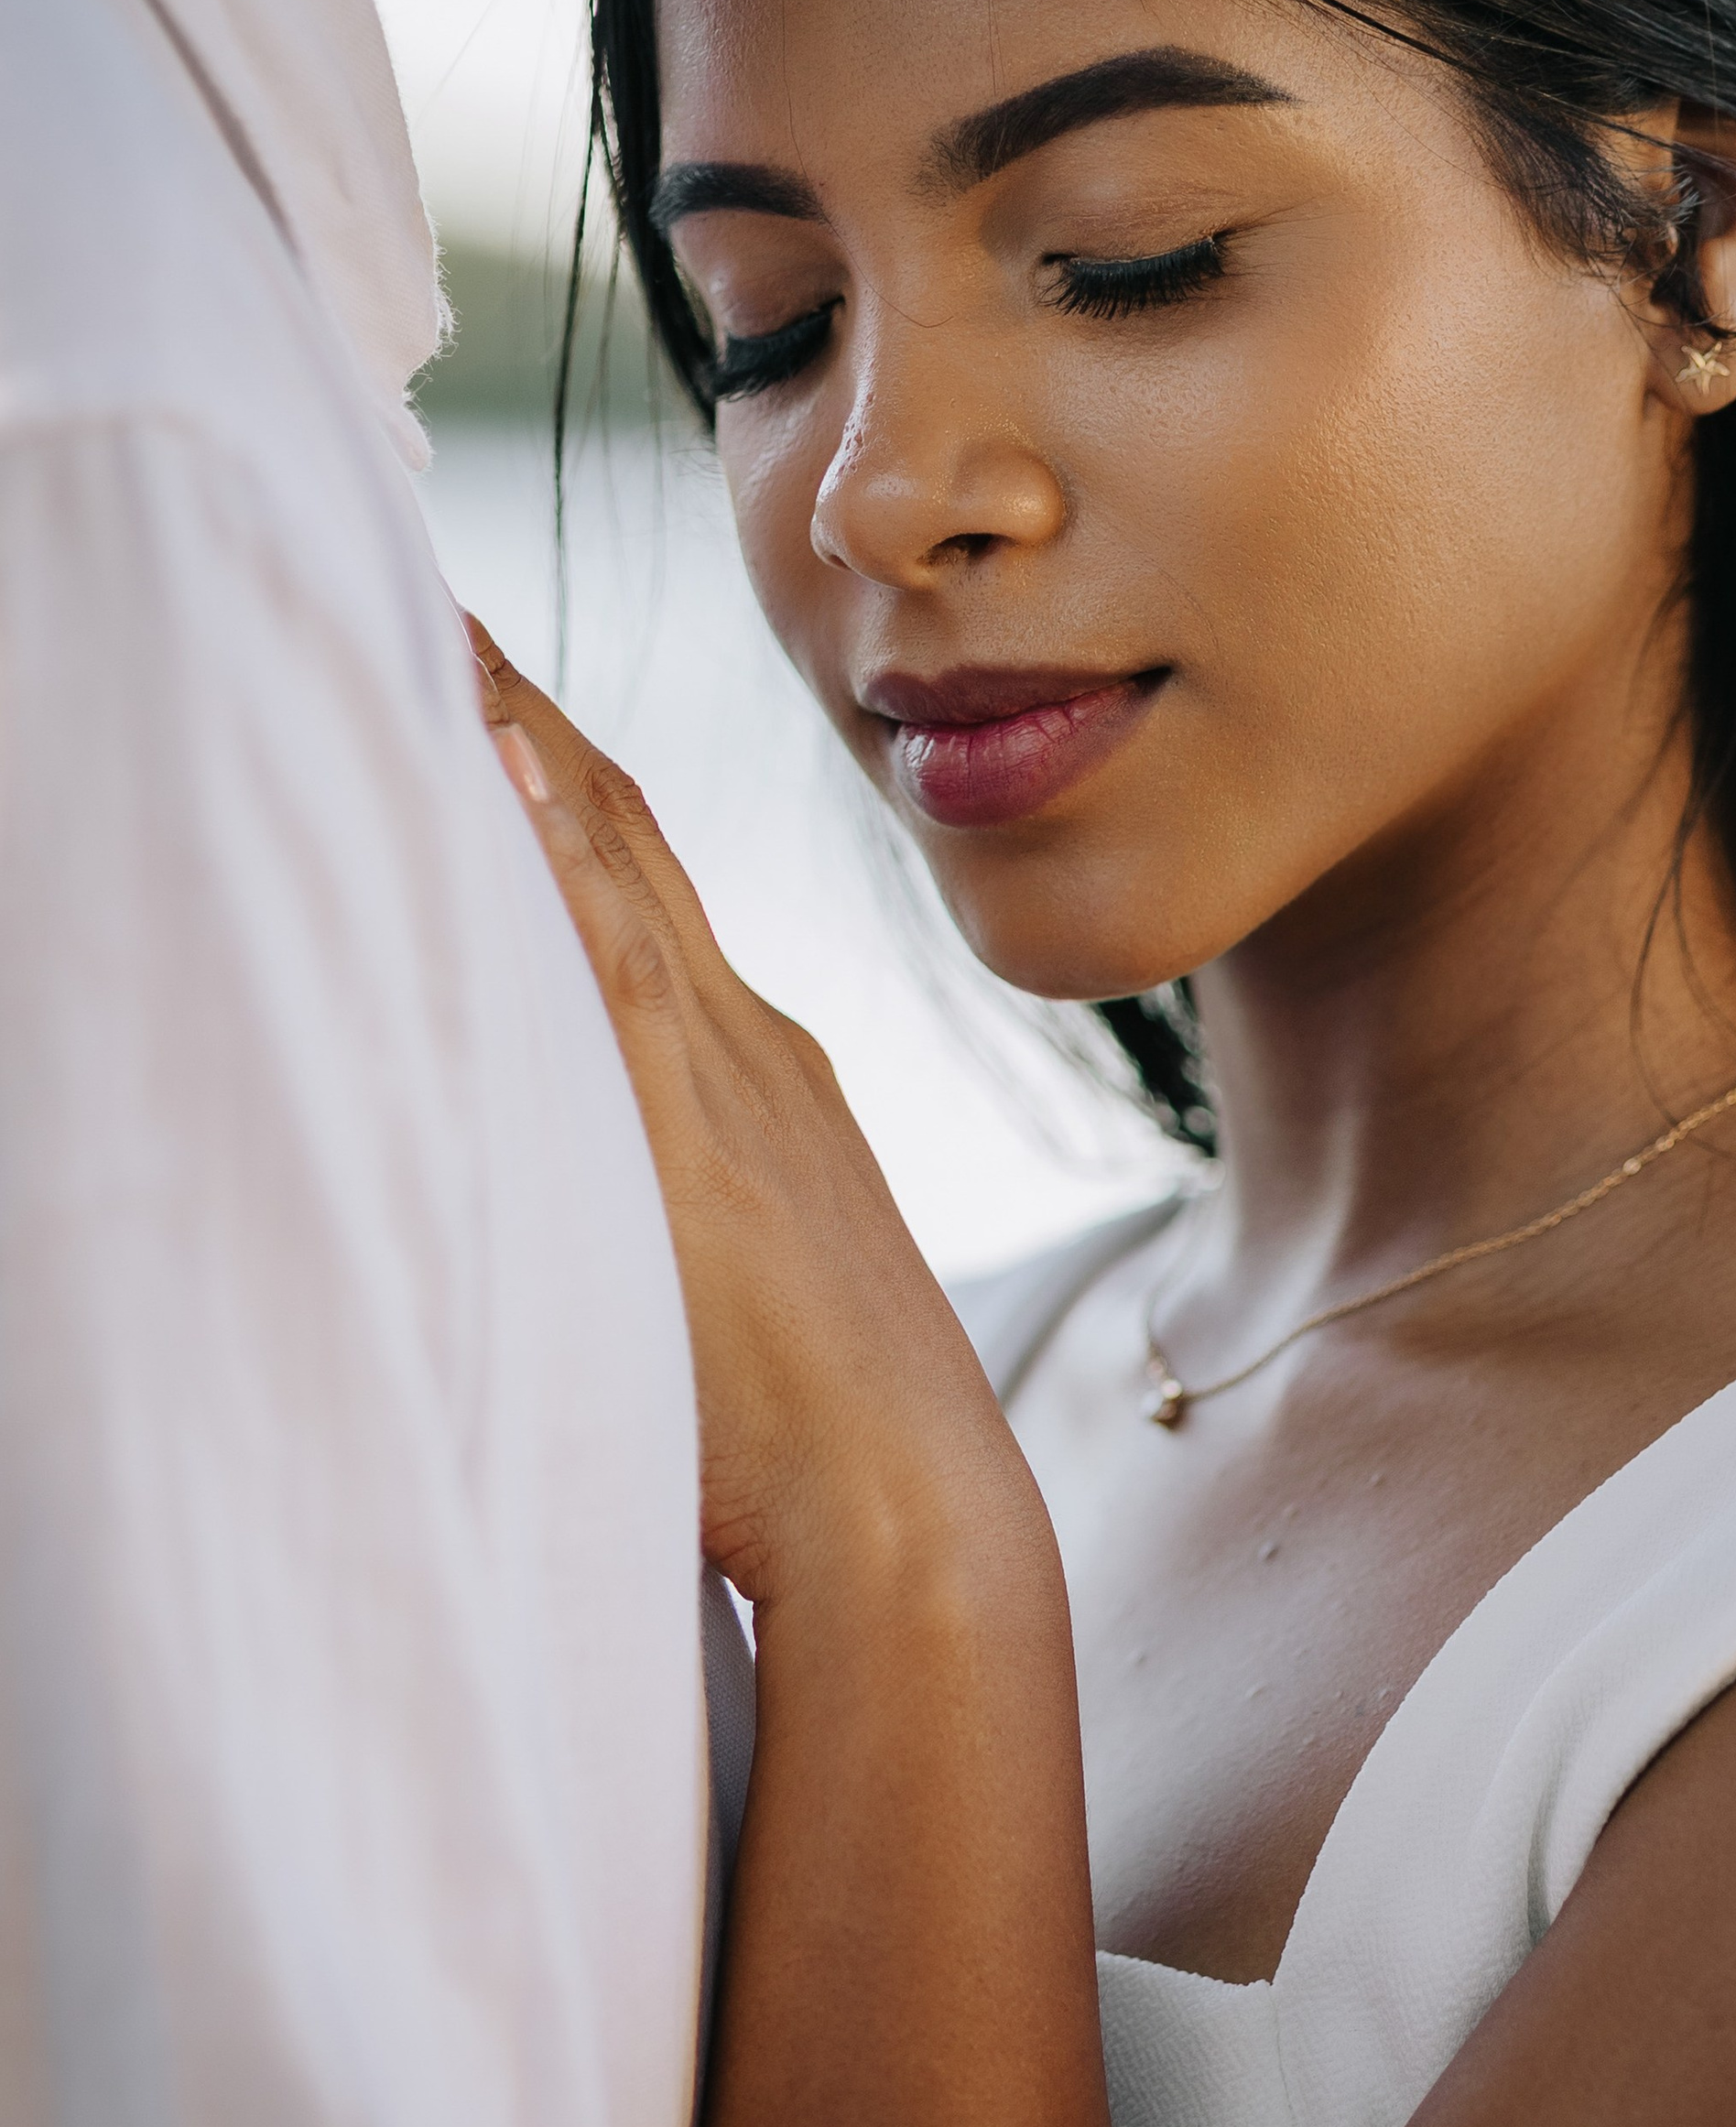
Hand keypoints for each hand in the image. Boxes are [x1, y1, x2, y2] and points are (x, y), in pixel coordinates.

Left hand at [464, 620, 1011, 1608]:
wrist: (915, 1523)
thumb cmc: (828, 1447)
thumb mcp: (750, 1287)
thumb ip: (685, 1206)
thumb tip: (614, 1195)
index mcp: (757, 1075)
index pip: (634, 884)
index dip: (557, 776)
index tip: (482, 689)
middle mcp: (745, 1047)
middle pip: (617, 839)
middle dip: (525, 719)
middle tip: (428, 602)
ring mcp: (728, 1081)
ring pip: (607, 868)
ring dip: (520, 746)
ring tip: (431, 631)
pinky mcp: (702, 1138)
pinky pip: (615, 960)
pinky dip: (562, 855)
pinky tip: (506, 764)